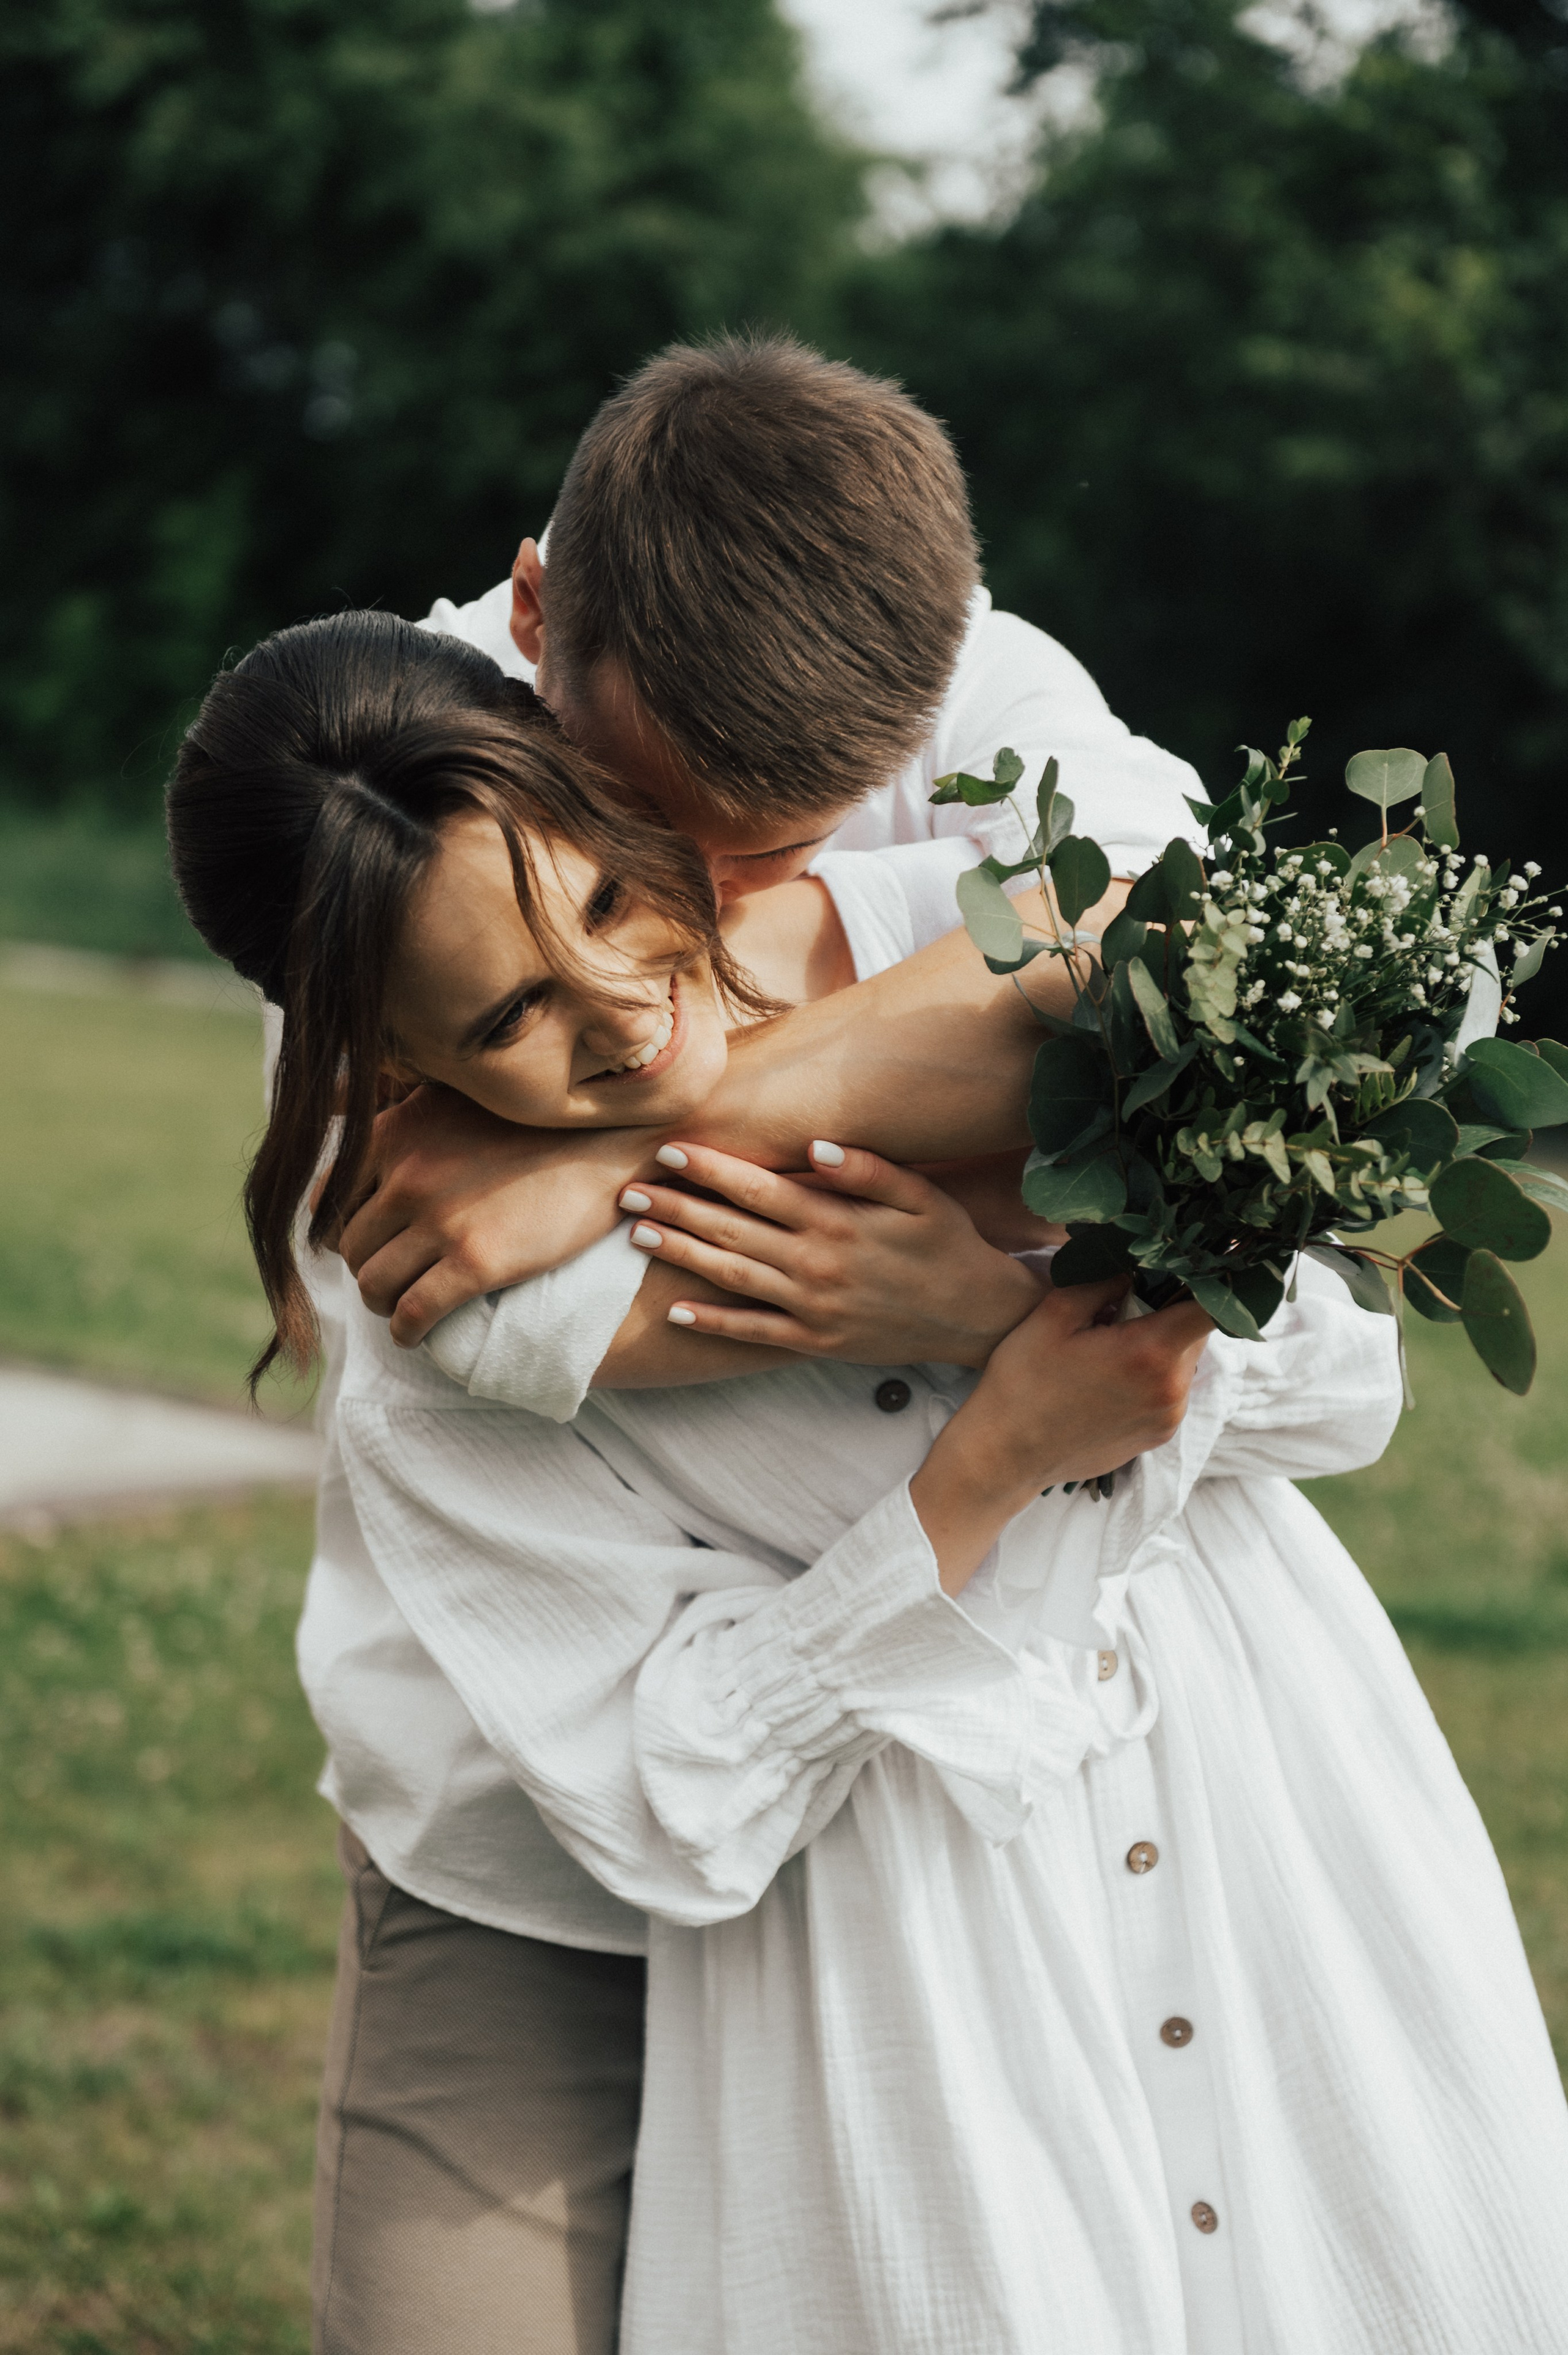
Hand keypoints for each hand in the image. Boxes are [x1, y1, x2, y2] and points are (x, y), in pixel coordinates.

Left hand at [333, 1086, 651, 1345]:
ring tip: (400, 1306)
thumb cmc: (534, 1123)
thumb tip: (329, 1103)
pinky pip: (414, 1312)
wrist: (606, 1146)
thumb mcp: (452, 1096)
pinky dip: (406, 1330)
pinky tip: (415, 1333)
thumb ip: (397, 1110)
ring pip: (373, 1283)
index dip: (341, 1228)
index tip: (363, 1242)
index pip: (329, 1198)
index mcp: (394, 1134)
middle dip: (365, 1268)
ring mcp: (439, 1221)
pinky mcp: (475, 1262)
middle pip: (351, 1246)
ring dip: (380, 1302)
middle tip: (390, 1277)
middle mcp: (406, 1176)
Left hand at [616, 1141, 1043, 1367]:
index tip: (668, 1150)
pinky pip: (753, 1331)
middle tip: (627, 1191)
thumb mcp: (921, 1197)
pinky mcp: (815, 1341)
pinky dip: (712, 1323)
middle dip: (676, 1208)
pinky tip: (675, 1312)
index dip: (709, 1169)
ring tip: (638, 1236)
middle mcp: (817, 1264)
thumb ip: (867, 1169)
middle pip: (731, 1230)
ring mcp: (813, 1307)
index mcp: (838, 1222)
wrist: (978, 1318)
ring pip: (732, 1277)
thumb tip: (812, 1146)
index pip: (758, 1189)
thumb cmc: (949, 1245)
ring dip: (681, 1256)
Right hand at [911, 1280, 1213, 1593]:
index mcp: (1149, 1352)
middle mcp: (1170, 1389)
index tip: (1189, 1268)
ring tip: (1110, 1346)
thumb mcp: (1053, 1316)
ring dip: (1160, 1345)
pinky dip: (1152, 1375)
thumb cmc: (1022, 1383)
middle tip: (1124, 1306)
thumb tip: (1133, 1267)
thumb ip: (1101, 1282)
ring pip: (1183, 1361)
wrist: (1005, 1455)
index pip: (1211, 1307)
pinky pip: (1170, 1390)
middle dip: (1169, 1310)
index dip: (1208, 1281)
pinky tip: (1108, 1377)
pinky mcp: (1157, 1436)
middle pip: (1196, 1332)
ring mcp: (1168, 1417)